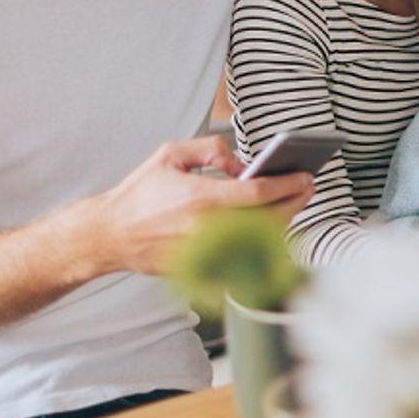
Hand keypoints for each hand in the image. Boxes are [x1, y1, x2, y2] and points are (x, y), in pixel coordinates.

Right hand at [87, 135, 314, 274]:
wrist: (111, 235)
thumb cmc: (140, 194)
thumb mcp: (170, 154)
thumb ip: (210, 149)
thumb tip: (242, 162)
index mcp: (202, 197)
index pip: (259, 193)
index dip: (288, 184)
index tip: (305, 176)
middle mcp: (208, 228)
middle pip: (269, 218)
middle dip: (295, 201)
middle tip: (307, 187)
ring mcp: (208, 252)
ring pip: (260, 239)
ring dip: (282, 220)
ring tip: (291, 202)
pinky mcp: (204, 268)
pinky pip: (244, 254)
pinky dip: (260, 240)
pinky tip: (268, 225)